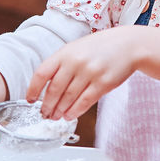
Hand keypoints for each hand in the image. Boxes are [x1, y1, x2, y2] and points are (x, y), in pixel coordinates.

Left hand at [26, 27, 144, 121]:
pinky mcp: (103, 83)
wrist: (129, 45)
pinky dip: (74, 111)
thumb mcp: (77, 48)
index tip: (30, 100)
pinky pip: (84, 102)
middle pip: (54, 90)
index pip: (42, 73)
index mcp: (65, 52)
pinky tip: (69, 115)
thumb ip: (62, 63)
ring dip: (59, 111)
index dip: (33, 89)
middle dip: (47, 106)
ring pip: (68, 98)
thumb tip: (47, 86)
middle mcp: (76, 62)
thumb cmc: (101, 47)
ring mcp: (90, 73)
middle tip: (44, 113)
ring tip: (56, 116)